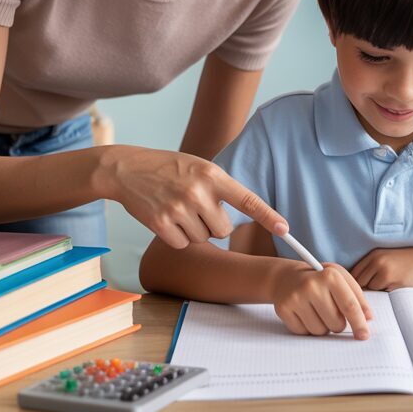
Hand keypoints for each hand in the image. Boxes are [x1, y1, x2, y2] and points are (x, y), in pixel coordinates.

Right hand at [96, 145, 287, 248]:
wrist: (127, 168)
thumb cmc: (169, 168)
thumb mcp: (200, 167)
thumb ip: (220, 187)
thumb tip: (240, 216)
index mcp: (213, 175)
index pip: (247, 199)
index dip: (268, 216)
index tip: (285, 229)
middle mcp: (198, 192)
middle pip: (224, 229)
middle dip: (214, 224)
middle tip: (197, 208)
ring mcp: (179, 208)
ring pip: (204, 239)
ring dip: (194, 230)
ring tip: (178, 208)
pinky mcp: (160, 223)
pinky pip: (183, 245)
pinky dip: (176, 237)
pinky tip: (166, 218)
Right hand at [272, 262, 372, 338]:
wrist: (286, 277)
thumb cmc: (319, 279)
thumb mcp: (340, 278)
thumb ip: (357, 296)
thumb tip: (368, 318)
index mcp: (330, 276)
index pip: (349, 306)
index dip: (359, 323)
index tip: (364, 335)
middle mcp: (312, 286)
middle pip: (336, 323)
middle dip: (338, 323)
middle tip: (331, 311)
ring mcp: (296, 298)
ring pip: (320, 331)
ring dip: (323, 326)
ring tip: (317, 310)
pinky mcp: (284, 309)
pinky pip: (304, 333)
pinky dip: (308, 327)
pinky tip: (304, 313)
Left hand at [351, 247, 412, 290]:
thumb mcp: (393, 262)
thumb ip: (375, 271)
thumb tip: (357, 290)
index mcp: (375, 254)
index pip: (353, 273)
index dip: (353, 287)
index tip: (358, 296)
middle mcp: (376, 259)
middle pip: (356, 283)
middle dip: (360, 293)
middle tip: (367, 301)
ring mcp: (382, 267)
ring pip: (367, 289)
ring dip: (373, 295)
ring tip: (386, 294)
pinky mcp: (391, 277)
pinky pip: (378, 293)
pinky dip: (384, 296)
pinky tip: (395, 293)